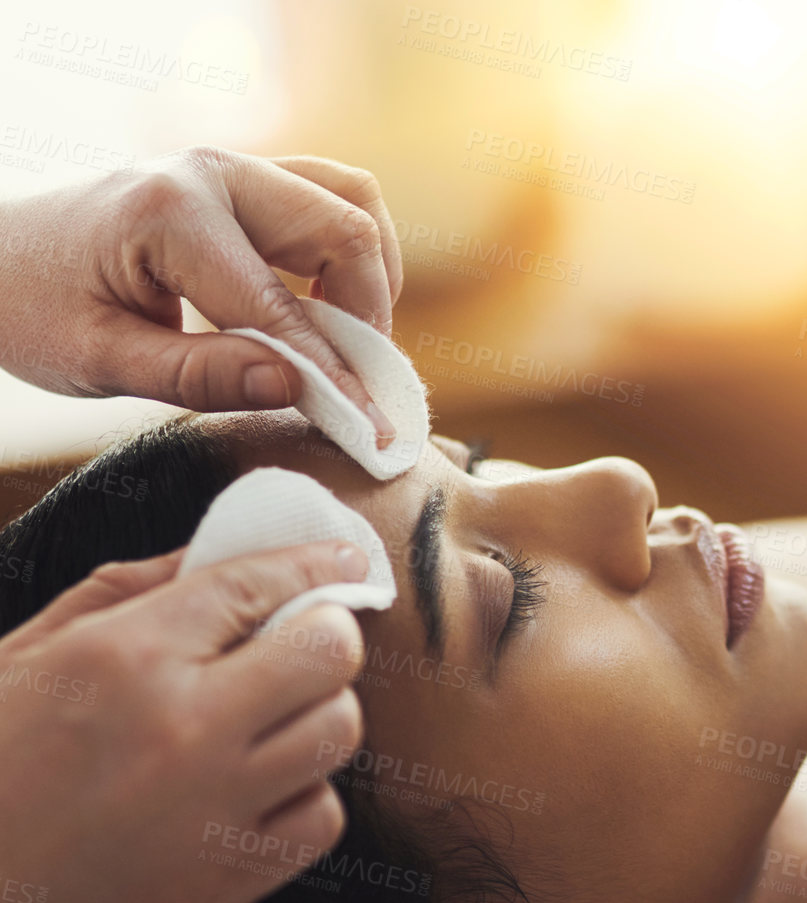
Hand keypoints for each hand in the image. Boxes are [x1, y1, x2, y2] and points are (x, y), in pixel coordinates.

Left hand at [0, 145, 402, 442]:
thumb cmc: (30, 308)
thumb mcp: (99, 360)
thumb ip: (198, 376)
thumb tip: (296, 389)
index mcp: (171, 216)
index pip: (281, 307)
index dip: (336, 377)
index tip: (374, 432)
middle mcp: (212, 173)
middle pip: (344, 228)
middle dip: (368, 316)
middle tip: (359, 385)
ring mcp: (231, 167)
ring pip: (351, 199)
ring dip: (370, 274)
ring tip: (353, 342)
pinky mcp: (242, 179)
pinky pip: (329, 195)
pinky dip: (350, 250)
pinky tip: (331, 307)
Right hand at [0, 541, 373, 902]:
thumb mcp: (17, 660)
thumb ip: (120, 595)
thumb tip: (209, 554)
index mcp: (120, 656)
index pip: (259, 583)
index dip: (316, 563)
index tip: (343, 560)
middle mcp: (183, 723)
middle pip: (330, 651)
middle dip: (325, 636)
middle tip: (297, 645)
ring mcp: (216, 804)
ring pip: (339, 729)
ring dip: (316, 714)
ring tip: (269, 721)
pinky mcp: (232, 879)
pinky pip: (324, 815)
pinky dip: (303, 797)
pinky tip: (254, 793)